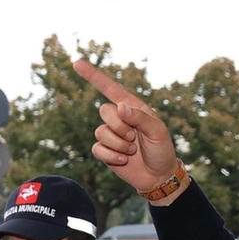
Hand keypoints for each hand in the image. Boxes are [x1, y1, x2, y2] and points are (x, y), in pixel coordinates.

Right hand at [71, 60, 179, 192]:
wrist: (158, 176)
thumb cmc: (162, 150)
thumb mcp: (158, 131)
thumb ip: (140, 117)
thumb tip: (119, 106)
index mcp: (132, 107)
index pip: (110, 88)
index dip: (93, 75)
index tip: (76, 63)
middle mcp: (119, 118)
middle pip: (104, 110)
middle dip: (119, 126)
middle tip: (134, 137)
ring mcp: (111, 134)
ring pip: (100, 131)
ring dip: (117, 144)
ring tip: (132, 151)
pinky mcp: (105, 151)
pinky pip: (97, 148)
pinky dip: (111, 155)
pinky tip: (123, 160)